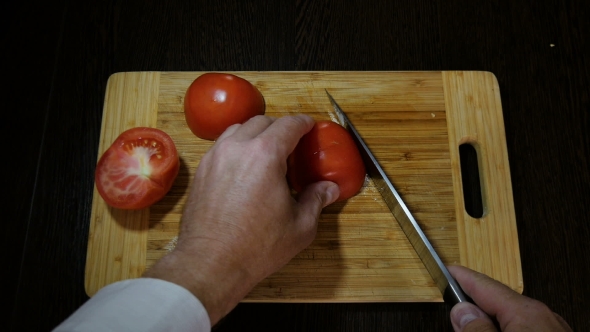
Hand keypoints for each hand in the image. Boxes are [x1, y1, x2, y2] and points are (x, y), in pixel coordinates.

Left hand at [143, 115, 338, 324]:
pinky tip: (245, 168)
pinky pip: (222, 146)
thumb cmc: (255, 247)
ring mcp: (215, 157)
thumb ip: (316, 200)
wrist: (210, 264)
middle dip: (279, 128)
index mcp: (265, 156)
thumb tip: (328, 189)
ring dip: (255, 134)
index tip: (309, 127)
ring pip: (238, 130)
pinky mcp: (202, 171)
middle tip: (291, 145)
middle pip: (261, 121)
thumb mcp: (299, 226)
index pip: (288, 125)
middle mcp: (237, 148)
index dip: (303, 123)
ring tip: (266, 154)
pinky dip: (237, 147)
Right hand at [448, 265, 571, 331]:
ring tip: (472, 318)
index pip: (484, 285)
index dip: (461, 277)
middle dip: (474, 297)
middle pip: (498, 298)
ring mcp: (552, 328)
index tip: (446, 270)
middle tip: (452, 294)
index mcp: (527, 313)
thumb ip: (478, 330)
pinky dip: (505, 324)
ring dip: (490, 314)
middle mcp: (543, 316)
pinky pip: (524, 325)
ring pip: (512, 314)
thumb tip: (461, 312)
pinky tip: (499, 329)